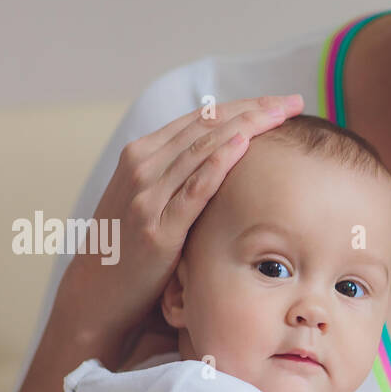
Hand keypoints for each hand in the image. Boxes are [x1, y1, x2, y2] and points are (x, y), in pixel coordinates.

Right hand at [52, 94, 304, 360]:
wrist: (98, 290)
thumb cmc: (133, 246)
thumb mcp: (153, 199)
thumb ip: (180, 176)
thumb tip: (224, 158)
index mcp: (144, 153)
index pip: (202, 117)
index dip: (244, 105)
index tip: (280, 101)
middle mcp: (143, 165)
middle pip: (207, 125)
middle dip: (254, 110)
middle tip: (293, 101)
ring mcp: (148, 194)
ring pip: (203, 148)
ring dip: (246, 127)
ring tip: (280, 114)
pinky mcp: (157, 227)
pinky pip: (193, 189)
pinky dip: (218, 163)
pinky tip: (243, 145)